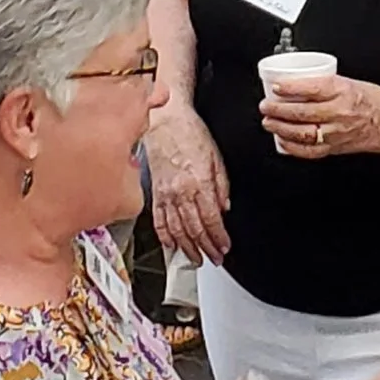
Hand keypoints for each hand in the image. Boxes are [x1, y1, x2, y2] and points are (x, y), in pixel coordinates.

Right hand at [148, 104, 231, 261]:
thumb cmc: (191, 133)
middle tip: (214, 258)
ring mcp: (165, 194)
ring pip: (176, 229)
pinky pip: (158, 220)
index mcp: (199, 183)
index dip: (219, 238)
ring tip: (195, 259)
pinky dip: (164, 236)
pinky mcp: (154, 192)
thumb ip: (222, 185)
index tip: (224, 247)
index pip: (212, 220)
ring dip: (187, 248)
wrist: (165, 120)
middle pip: (195, 229)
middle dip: (206, 248)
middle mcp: (181, 192)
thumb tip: (224, 207)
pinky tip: (171, 245)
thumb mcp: (217, 157)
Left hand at [257, 71, 379, 159]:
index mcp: (343, 91)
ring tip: (269, 122)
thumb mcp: (349, 82)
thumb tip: (295, 84)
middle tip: (265, 106)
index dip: (291, 88)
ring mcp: (337, 133)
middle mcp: (340, 112)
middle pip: (302, 112)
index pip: (312, 88)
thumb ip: (323, 84)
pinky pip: (310, 151)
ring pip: (302, 133)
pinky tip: (282, 141)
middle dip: (278, 109)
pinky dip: (293, 147)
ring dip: (281, 128)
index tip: (277, 87)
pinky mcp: (335, 148)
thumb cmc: (373, 100)